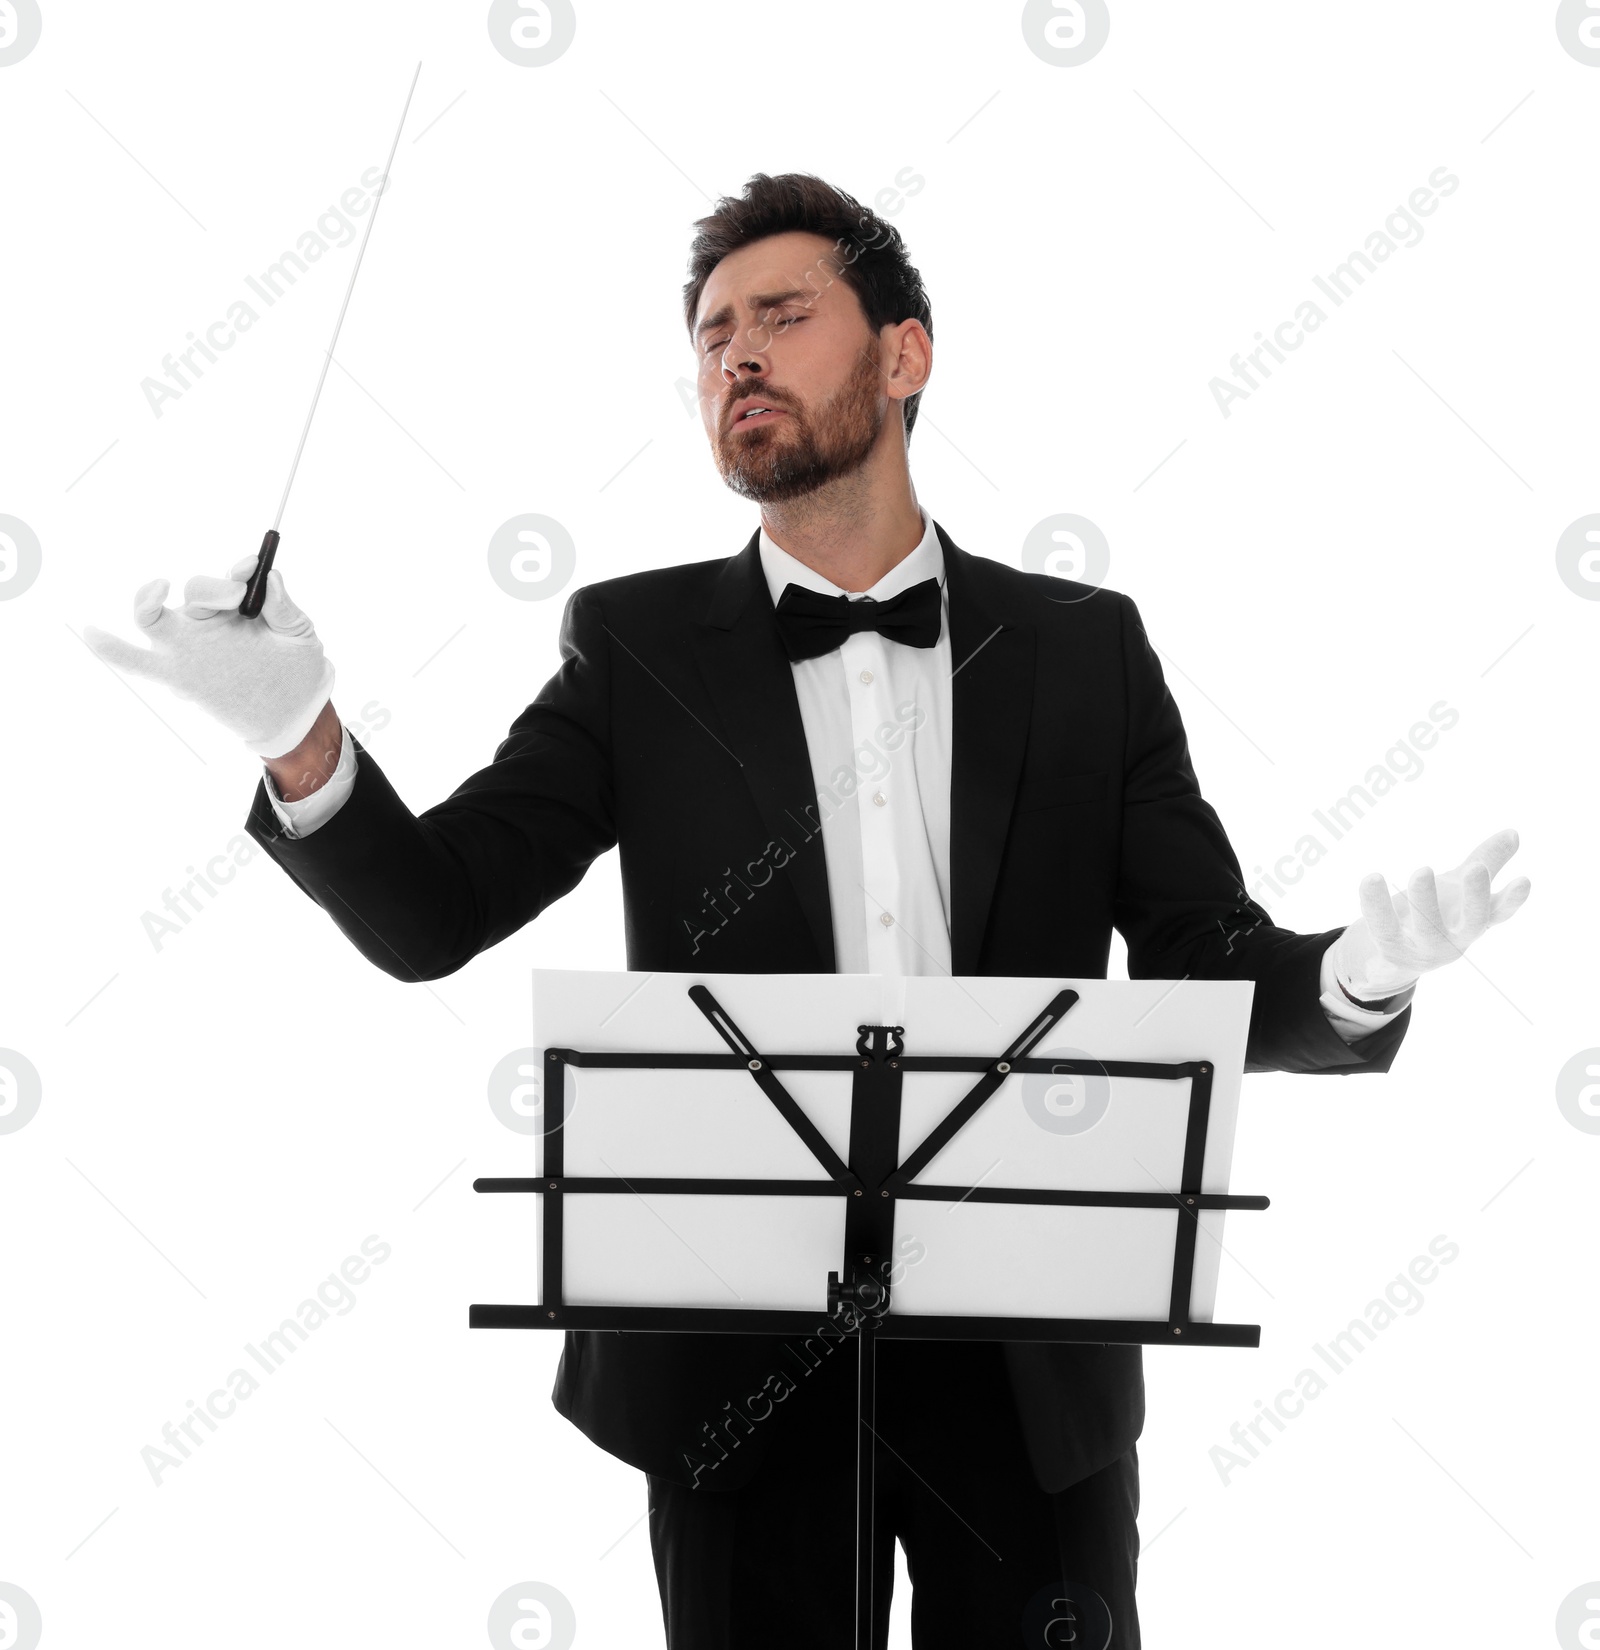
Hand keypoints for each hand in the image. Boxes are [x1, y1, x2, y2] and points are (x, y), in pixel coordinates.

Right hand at [84, 557, 334, 758]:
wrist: (294, 713)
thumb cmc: (298, 669)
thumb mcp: (300, 637)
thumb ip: (286, 610)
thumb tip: (272, 578)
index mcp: (239, 606)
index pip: (230, 579)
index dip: (238, 569)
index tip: (251, 569)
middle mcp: (209, 620)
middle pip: (194, 592)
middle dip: (212, 588)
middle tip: (237, 596)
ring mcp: (190, 646)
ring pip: (155, 616)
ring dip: (149, 599)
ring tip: (159, 588)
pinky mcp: (177, 674)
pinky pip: (135, 660)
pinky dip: (111, 648)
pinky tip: (92, 633)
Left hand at [1329, 827, 1530, 999]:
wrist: (1395, 953)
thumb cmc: (1436, 913)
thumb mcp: (1459, 886)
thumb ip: (1485, 860)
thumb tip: (1513, 832)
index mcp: (1473, 921)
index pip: (1499, 912)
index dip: (1513, 899)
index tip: (1524, 880)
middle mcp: (1455, 939)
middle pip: (1472, 923)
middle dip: (1475, 897)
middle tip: (1474, 867)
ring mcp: (1425, 949)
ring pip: (1428, 928)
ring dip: (1426, 900)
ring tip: (1422, 870)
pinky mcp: (1393, 951)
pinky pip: (1382, 928)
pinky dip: (1376, 904)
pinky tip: (1371, 878)